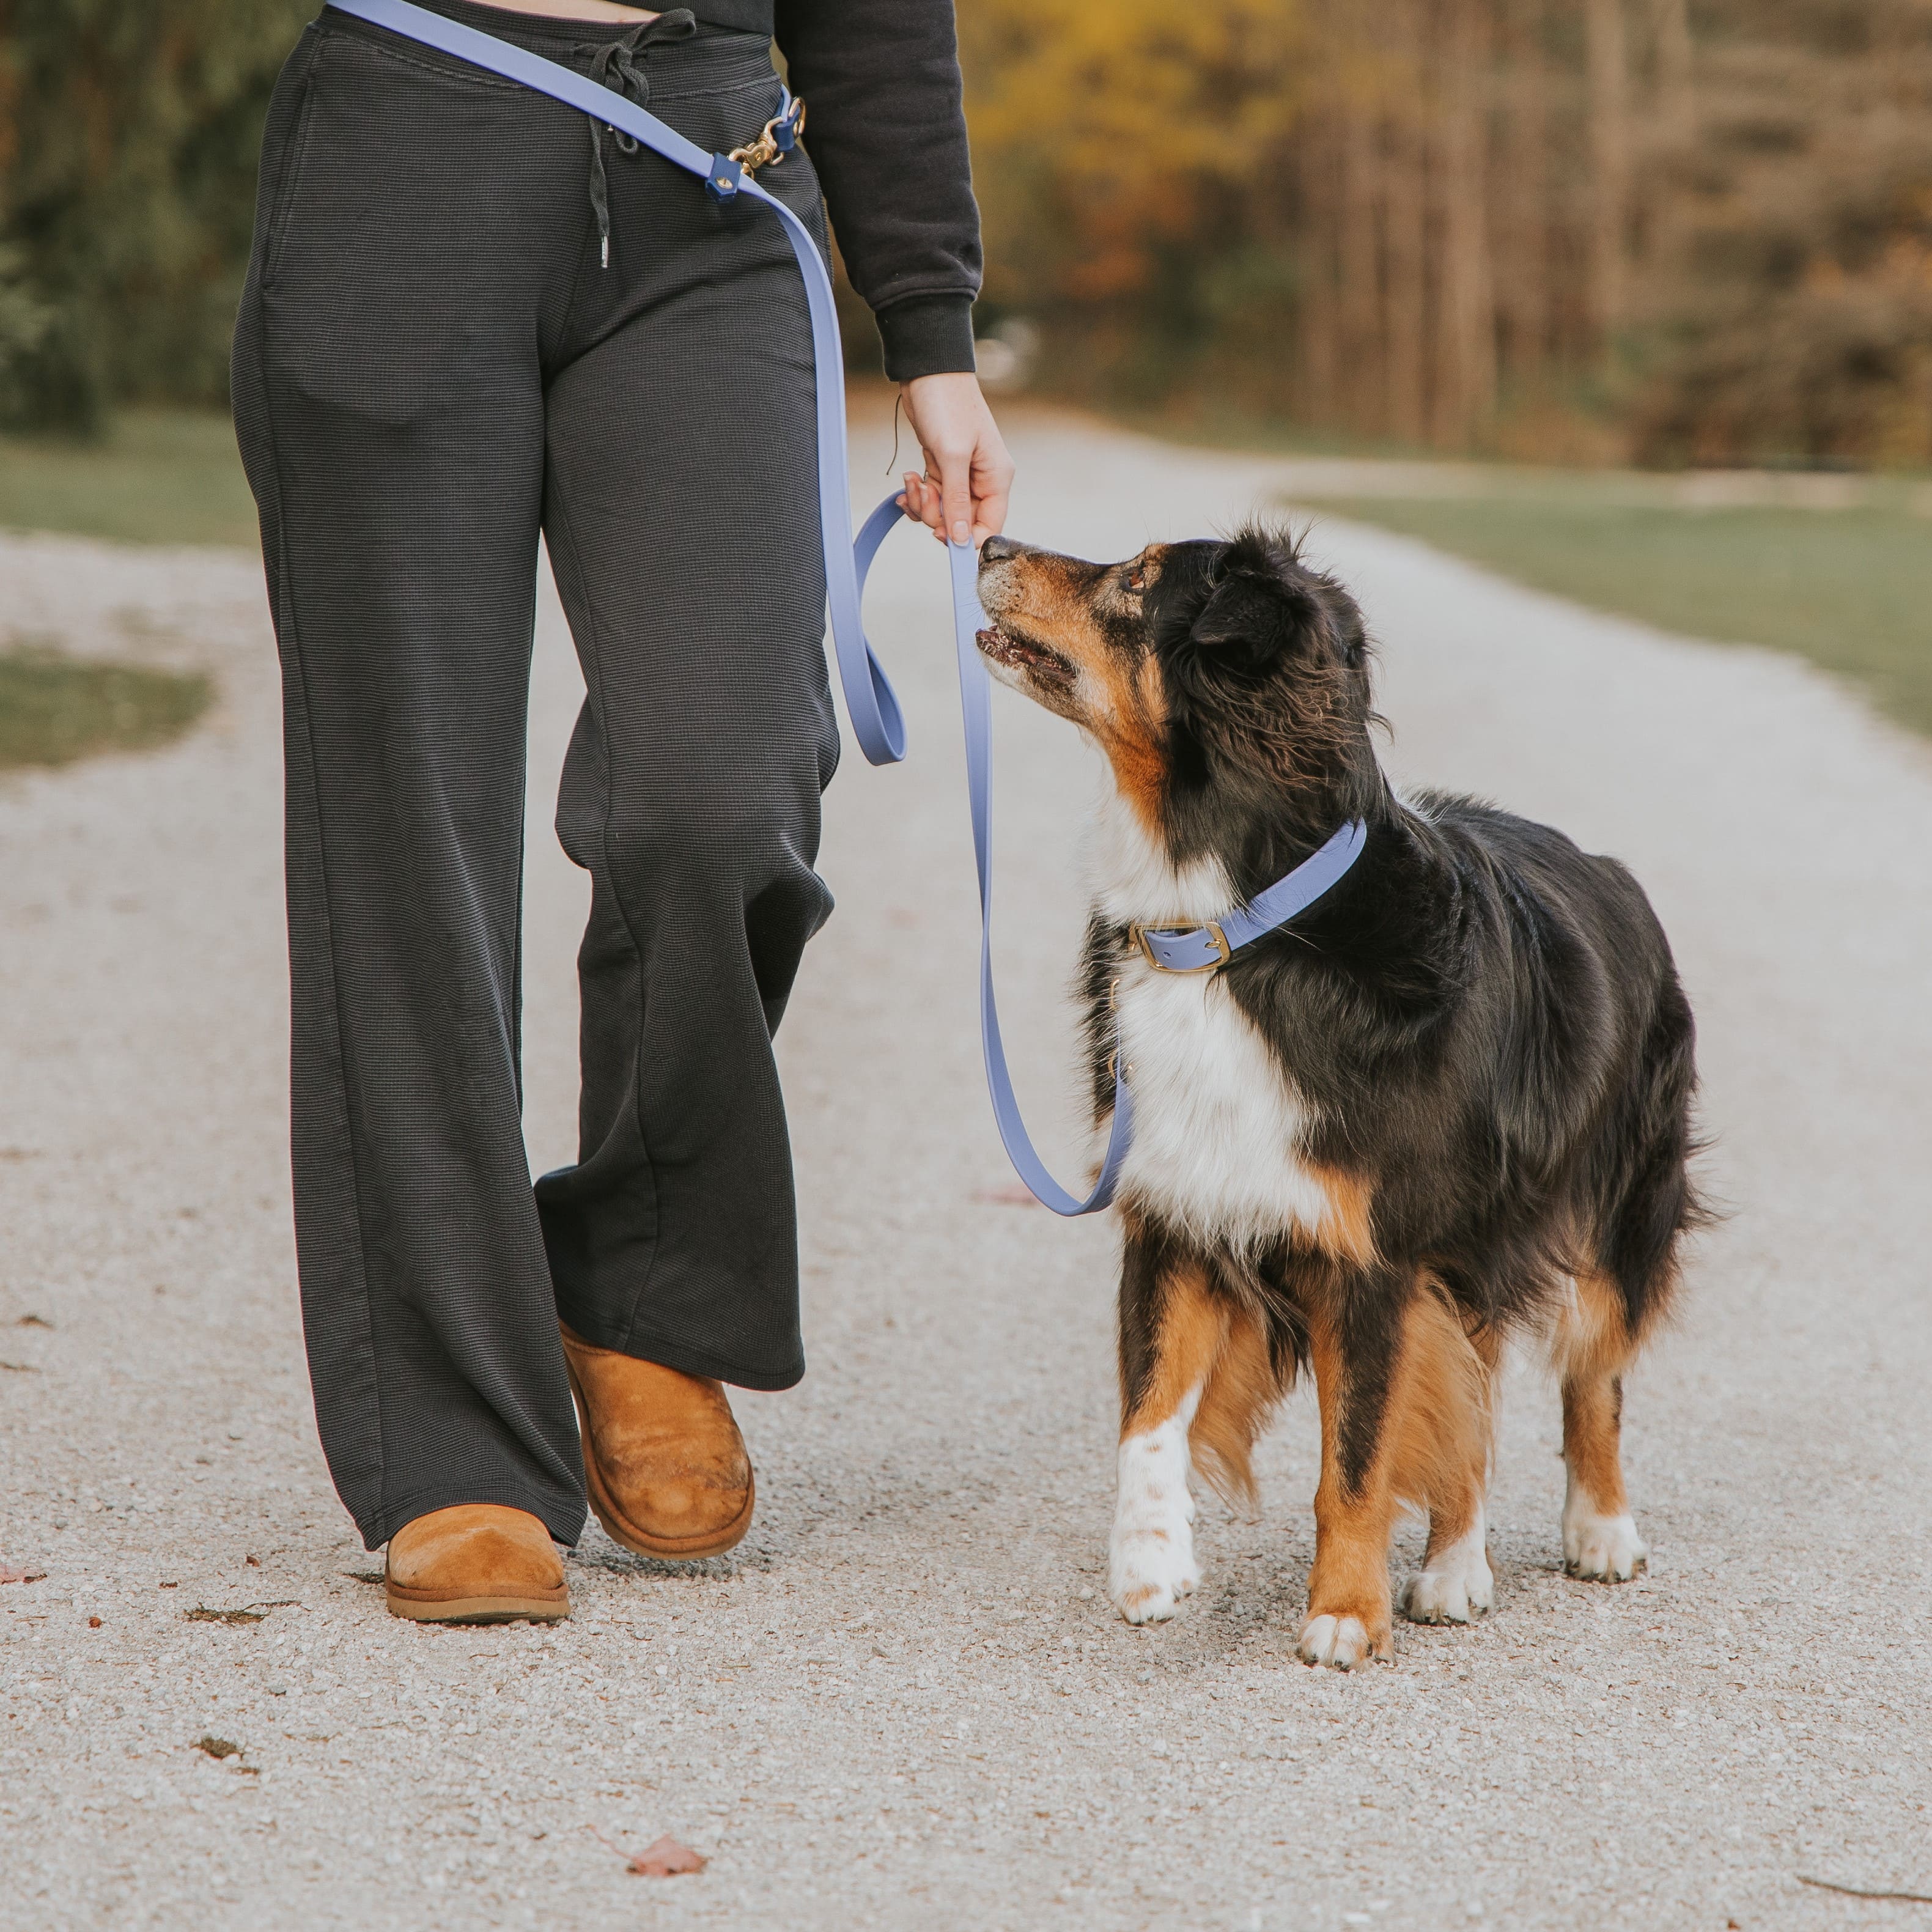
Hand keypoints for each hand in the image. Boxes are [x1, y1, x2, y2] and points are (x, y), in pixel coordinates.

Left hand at [895, 372, 1014, 548]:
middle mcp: (982, 480)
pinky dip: (917, 494)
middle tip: (923, 494)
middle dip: (937, 516)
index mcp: (996, 478)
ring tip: (913, 480)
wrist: (928, 372)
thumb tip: (960, 540)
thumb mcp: (953, 455)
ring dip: (923, 504)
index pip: (990, 526)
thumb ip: (958, 501)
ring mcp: (961, 475)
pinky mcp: (942, 468)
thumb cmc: (948, 405)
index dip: (966, 538)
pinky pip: (932, 497)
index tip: (942, 536)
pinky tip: (910, 479)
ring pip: (943, 512)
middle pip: (962, 522)